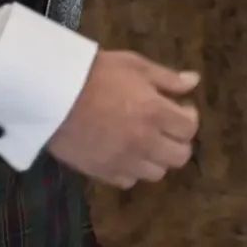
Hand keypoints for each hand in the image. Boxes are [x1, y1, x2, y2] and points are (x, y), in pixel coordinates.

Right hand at [47, 49, 200, 188]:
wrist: (53, 93)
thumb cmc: (96, 73)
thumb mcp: (135, 65)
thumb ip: (167, 78)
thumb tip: (194, 82)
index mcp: (156, 112)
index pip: (189, 129)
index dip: (189, 118)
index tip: (180, 108)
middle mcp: (145, 141)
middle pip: (180, 156)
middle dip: (178, 141)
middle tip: (167, 128)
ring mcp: (124, 160)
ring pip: (156, 173)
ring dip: (156, 158)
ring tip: (145, 141)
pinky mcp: (103, 172)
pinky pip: (129, 181)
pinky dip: (132, 170)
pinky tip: (124, 153)